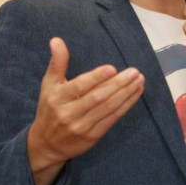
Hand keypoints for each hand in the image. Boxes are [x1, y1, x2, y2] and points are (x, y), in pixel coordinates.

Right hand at [26, 36, 143, 184]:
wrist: (47, 144)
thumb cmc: (49, 108)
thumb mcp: (48, 85)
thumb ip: (57, 63)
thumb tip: (56, 40)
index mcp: (57, 98)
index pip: (80, 86)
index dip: (97, 78)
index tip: (112, 69)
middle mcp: (69, 113)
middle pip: (98, 97)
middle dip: (118, 84)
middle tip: (134, 72)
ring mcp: (82, 126)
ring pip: (108, 108)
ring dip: (126, 94)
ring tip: (139, 81)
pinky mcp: (93, 136)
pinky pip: (112, 119)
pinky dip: (125, 106)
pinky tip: (134, 95)